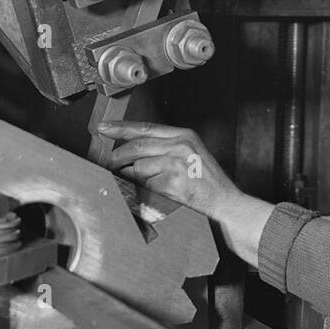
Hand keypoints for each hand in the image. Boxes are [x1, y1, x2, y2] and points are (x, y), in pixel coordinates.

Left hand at [96, 119, 274, 265]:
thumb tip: (135, 150)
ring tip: (139, 183)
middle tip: (109, 163)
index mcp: (184, 135)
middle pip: (136, 147)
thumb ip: (166, 147)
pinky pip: (145, 185)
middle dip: (118, 157)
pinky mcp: (171, 182)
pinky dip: (142, 190)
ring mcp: (175, 163)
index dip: (121, 128)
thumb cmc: (207, 181)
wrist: (225, 202)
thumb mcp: (190, 153)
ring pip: (138, 167)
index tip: (104, 127)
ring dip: (132, 177)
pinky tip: (152, 192)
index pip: (146, 127)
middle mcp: (179, 145)